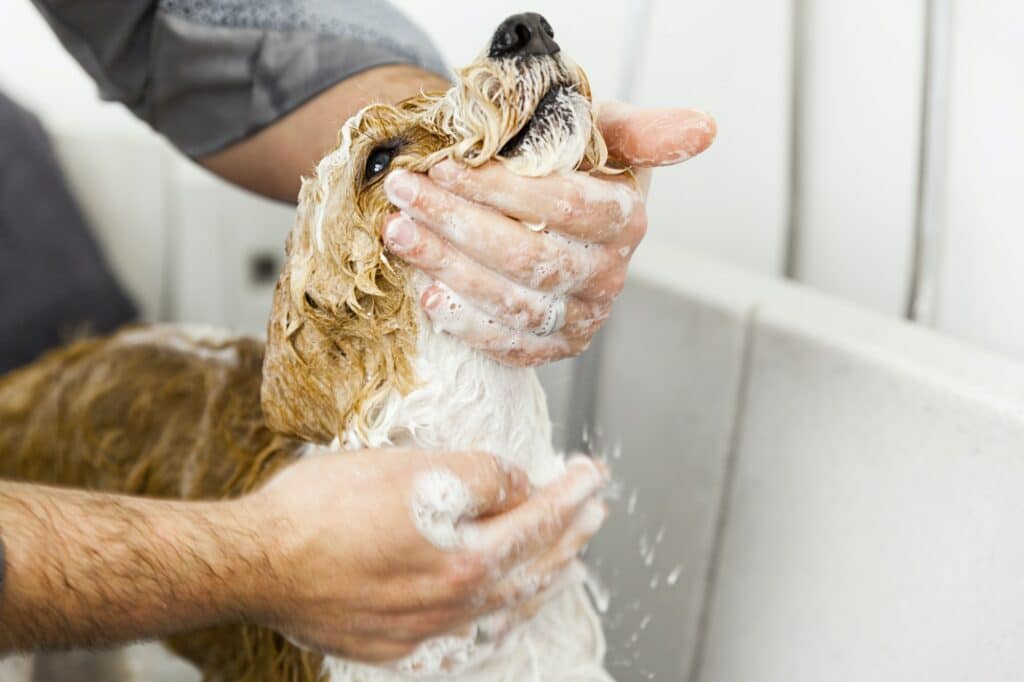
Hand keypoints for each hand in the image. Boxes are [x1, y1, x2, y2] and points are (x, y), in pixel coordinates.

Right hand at [241, 449, 608, 662]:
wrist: (255, 563)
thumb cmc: (322, 510)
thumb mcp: (411, 469)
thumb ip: (478, 475)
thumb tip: (516, 483)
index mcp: (465, 559)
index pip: (537, 521)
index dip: (569, 494)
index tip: (592, 476)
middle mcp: (453, 604)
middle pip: (529, 569)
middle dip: (567, 537)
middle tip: (594, 514)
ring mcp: (423, 630)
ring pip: (501, 607)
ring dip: (540, 579)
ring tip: (568, 565)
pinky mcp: (393, 643)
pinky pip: (462, 628)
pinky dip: (493, 610)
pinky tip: (498, 603)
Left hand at [382, 102, 716, 365]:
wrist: (545, 209)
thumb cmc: (567, 164)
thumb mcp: (600, 132)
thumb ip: (641, 129)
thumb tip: (706, 127)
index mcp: (625, 218)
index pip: (562, 205)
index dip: (500, 189)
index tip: (444, 166)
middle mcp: (610, 274)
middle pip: (529, 256)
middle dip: (458, 223)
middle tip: (404, 194)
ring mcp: (584, 317)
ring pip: (513, 302)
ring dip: (448, 268)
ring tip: (399, 232)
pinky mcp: (556, 347)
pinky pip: (511, 347)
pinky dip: (466, 324)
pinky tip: (428, 295)